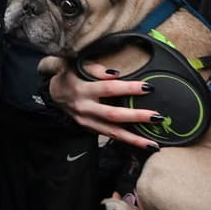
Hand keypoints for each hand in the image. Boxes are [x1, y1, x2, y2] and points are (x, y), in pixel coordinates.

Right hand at [39, 56, 161, 149]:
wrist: (53, 93)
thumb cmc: (68, 74)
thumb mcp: (74, 64)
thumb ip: (94, 68)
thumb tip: (115, 74)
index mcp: (81, 90)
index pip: (109, 89)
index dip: (128, 88)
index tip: (148, 87)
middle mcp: (85, 109)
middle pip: (113, 115)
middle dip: (136, 117)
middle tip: (157, 117)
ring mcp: (87, 122)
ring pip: (112, 133)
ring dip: (134, 139)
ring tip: (154, 144)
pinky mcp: (90, 129)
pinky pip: (110, 136)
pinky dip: (126, 142)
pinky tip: (142, 145)